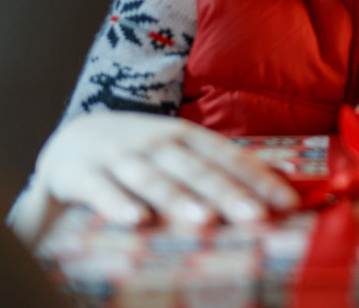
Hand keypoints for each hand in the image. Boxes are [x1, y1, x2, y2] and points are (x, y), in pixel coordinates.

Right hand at [26, 112, 297, 233]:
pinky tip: (138, 221)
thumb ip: (222, 166)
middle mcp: (157, 143)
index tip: (287, 203)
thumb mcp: (181, 151)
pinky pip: (102, 191)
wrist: (71, 139)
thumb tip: (281, 179)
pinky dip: (119, 205)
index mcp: (186, 137)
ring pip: (154, 180)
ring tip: (206, 221)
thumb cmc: (141, 151)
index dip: (259, 178)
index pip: (229, 157)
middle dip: (228, 193)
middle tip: (257, 216)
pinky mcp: (83, 175)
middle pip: (197, 170)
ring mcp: (120, 158)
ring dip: (180, 200)